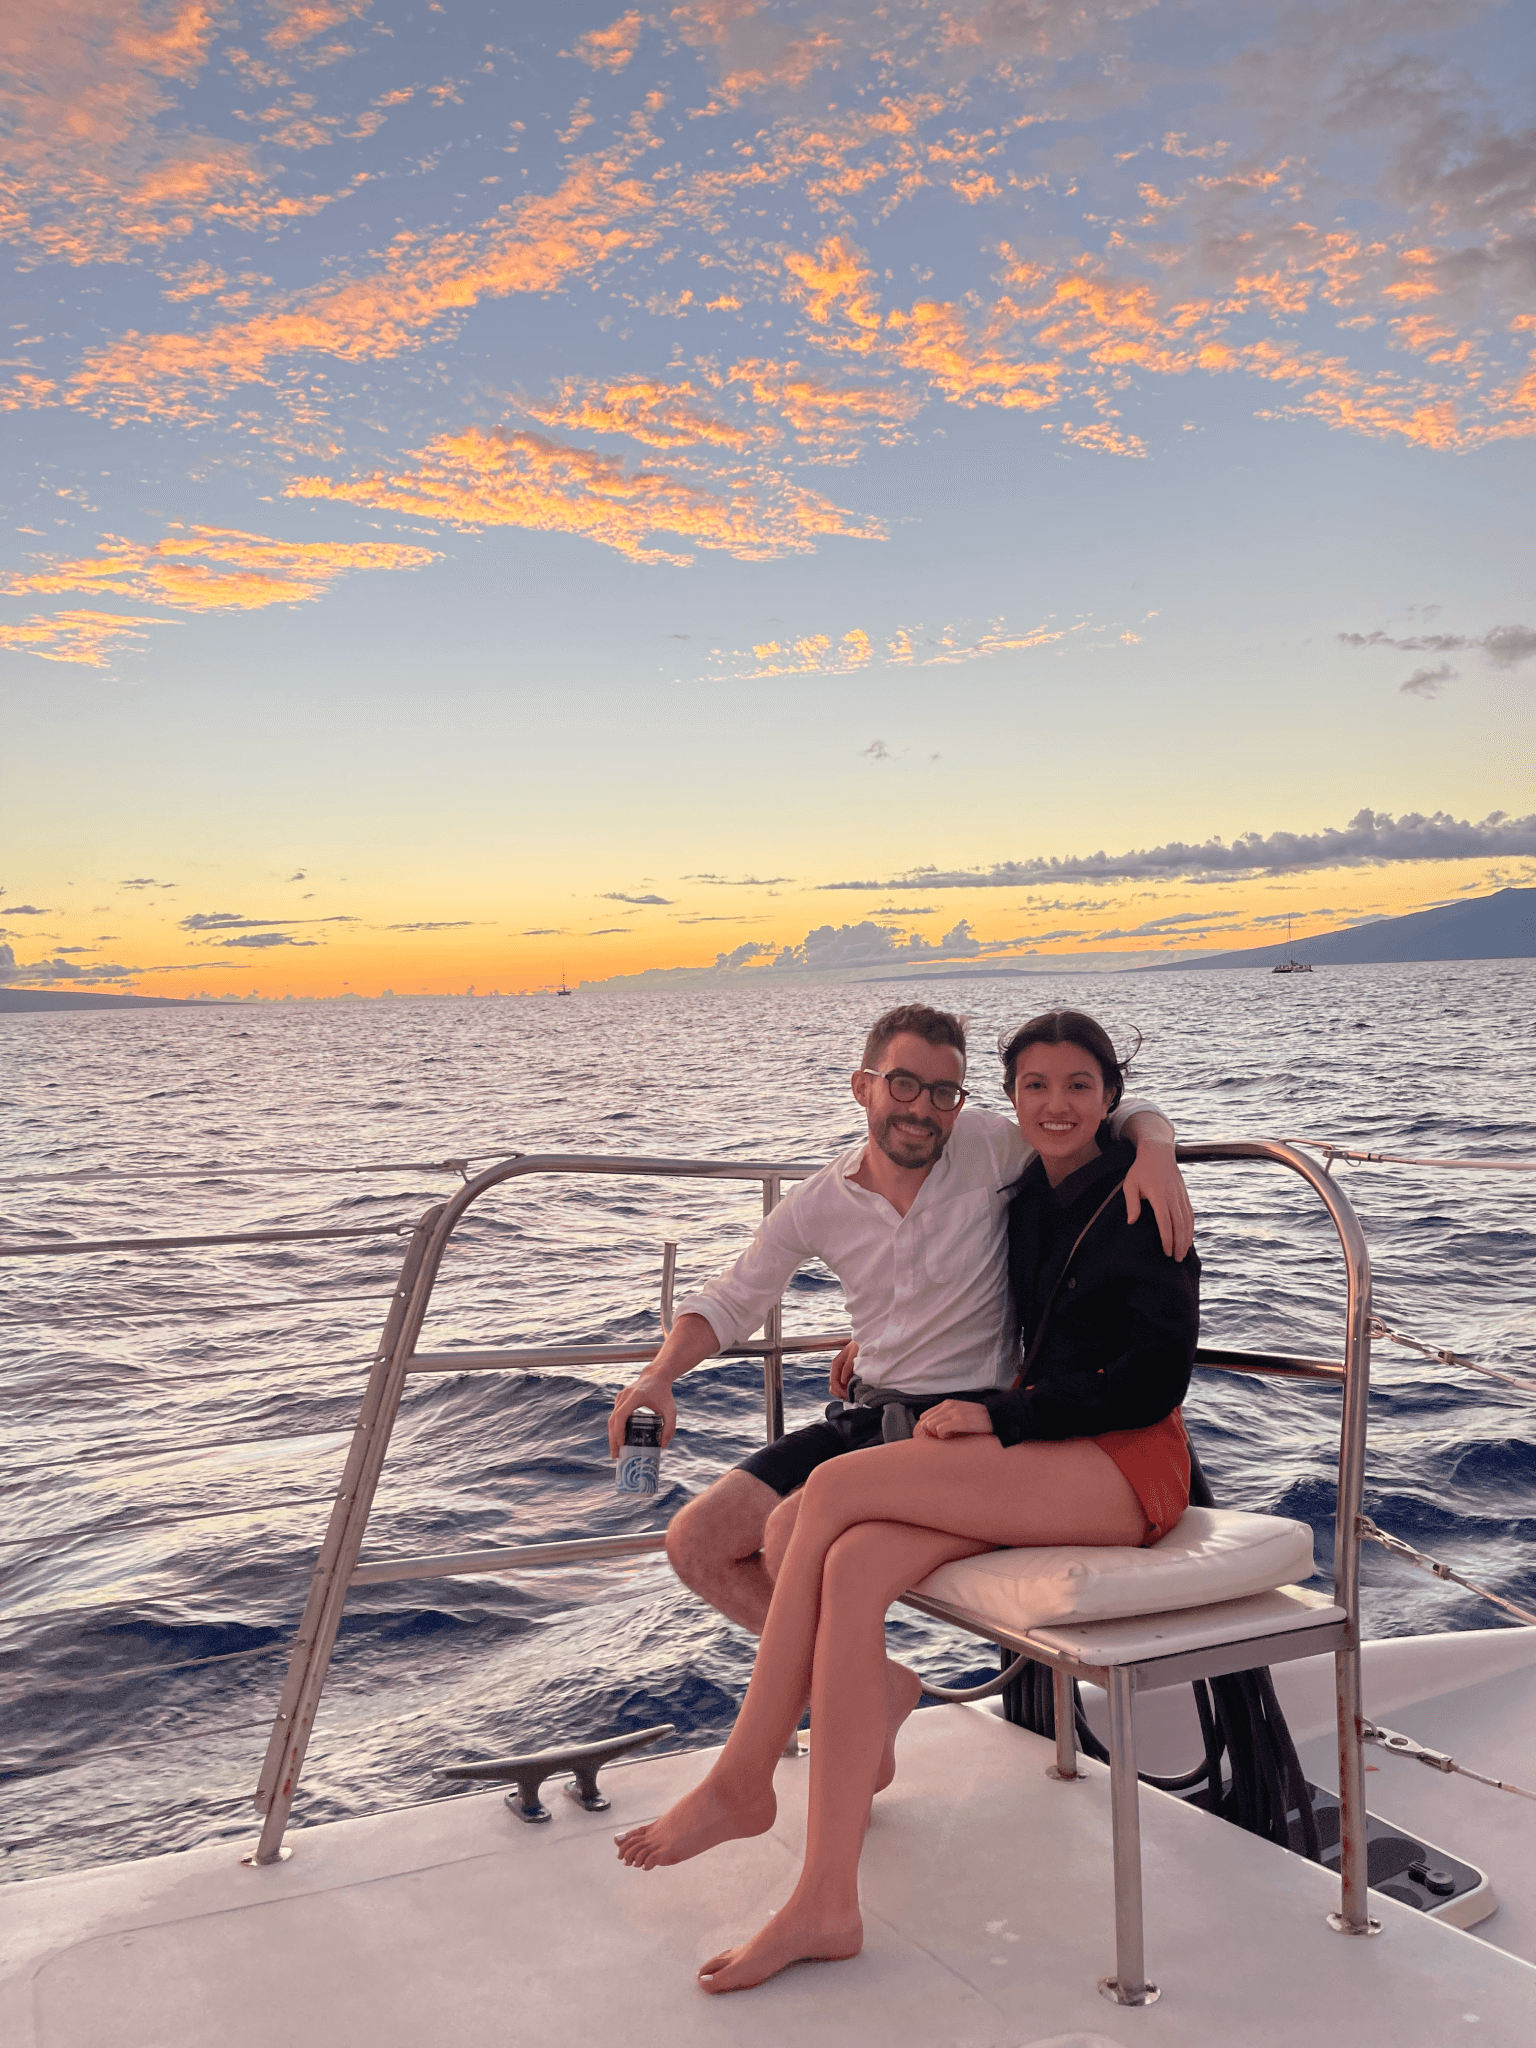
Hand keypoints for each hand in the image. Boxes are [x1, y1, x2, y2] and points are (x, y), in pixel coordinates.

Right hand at [608, 1368, 676, 1455]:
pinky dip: (615, 1428)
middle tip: (615, 1455)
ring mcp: (620, 1397)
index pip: (622, 1414)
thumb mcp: (671, 1410)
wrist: (657, 1376)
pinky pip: (614, 1416)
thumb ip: (670, 1427)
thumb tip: (663, 1445)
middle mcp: (624, 1396)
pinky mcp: (620, 1399)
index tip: (621, 1444)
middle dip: (613, 1438)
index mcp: (635, 1396)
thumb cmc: (664, 1393)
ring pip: (612, 1418)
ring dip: (612, 1435)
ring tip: (615, 1451)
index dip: (619, 1430)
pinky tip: (618, 1440)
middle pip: (613, 1419)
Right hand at [829, 1338, 858, 1398]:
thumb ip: (848, 1367)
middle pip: (832, 1386)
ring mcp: (840, 1371)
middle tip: (850, 1398)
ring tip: (852, 1395)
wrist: (865, 1340)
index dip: (839, 1391)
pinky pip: (842, 1385)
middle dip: (840, 1393)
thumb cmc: (859, 1346)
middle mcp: (836, 1368)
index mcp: (836, 1363)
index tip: (847, 1396)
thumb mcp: (854, 1354)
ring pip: (836, 1387)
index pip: (833, 1382)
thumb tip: (842, 1381)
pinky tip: (853, 1391)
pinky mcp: (845, 1373)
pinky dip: (845, 1389)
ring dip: (842, 1392)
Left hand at [914, 1399, 994, 1439]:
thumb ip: (947, 1416)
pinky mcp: (960, 1421)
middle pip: (925, 1421)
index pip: (924, 1416)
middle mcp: (949, 1406)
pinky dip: (943, 1436)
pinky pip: (940, 1429)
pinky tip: (952, 1437)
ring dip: (937, 1434)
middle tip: (942, 1437)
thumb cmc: (977, 1418)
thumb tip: (932, 1428)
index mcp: (947, 1403)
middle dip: (930, 1432)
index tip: (936, 1434)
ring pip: (930, 1425)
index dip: (927, 1427)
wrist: (995, 1417)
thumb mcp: (960, 1412)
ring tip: (949, 1436)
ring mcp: (954, 1413)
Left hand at [1122, 1138, 1193, 1258]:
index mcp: (1158, 1195)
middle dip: (1179, 1244)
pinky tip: (1188, 1238)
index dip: (1167, 1238)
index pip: (1165, 1221)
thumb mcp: (1130, 1184)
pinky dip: (1191, 1228)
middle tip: (1176, 1259)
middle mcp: (1172, 1197)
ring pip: (1187, 1221)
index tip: (1166, 1251)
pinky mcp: (1184, 1195)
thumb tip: (1132, 1222)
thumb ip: (1132, 1203)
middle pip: (1179, 1224)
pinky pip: (1190, 1214)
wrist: (1158, 1152)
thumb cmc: (1140, 1169)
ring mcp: (1180, 1196)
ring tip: (1183, 1253)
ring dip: (1186, 1238)